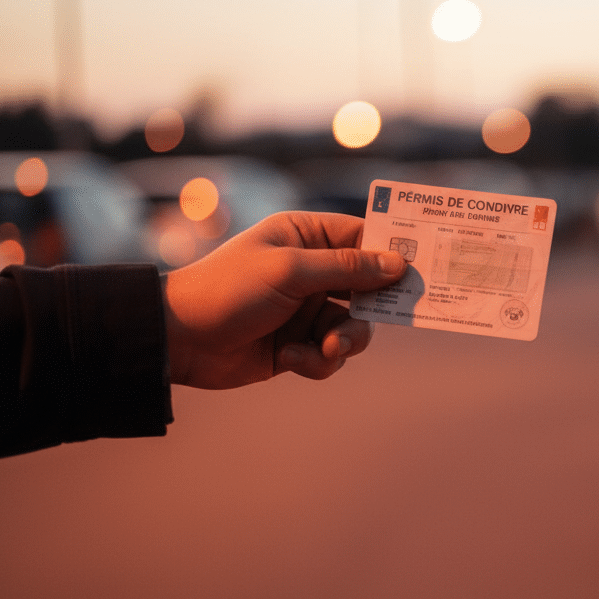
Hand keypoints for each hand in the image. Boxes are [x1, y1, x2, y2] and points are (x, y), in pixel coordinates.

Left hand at [162, 211, 405, 388]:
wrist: (178, 340)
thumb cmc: (228, 290)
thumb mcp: (290, 272)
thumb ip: (348, 269)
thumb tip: (398, 265)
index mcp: (306, 237)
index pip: (364, 237)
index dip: (392, 254)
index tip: (419, 271)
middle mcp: (311, 270)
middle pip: (369, 287)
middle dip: (373, 309)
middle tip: (388, 319)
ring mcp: (306, 309)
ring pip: (355, 328)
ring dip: (343, 342)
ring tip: (325, 350)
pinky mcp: (299, 344)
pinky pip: (331, 355)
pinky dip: (317, 361)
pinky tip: (288, 359)